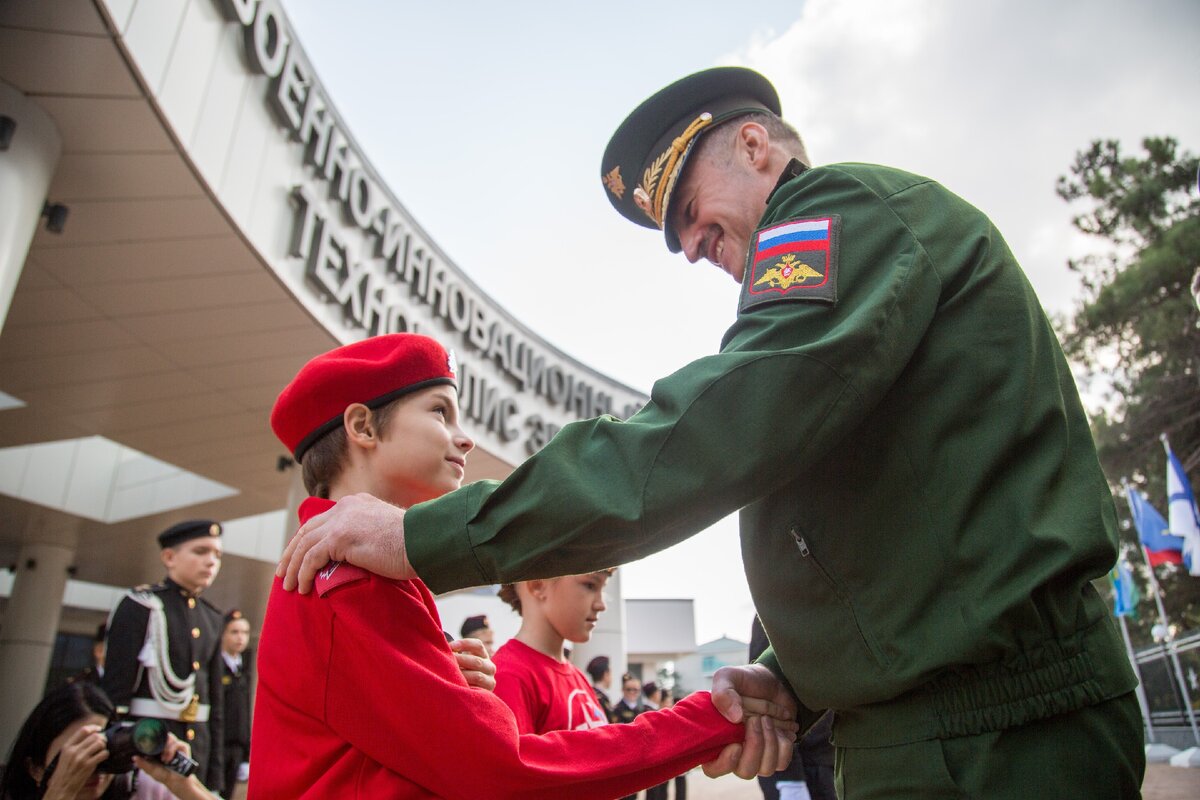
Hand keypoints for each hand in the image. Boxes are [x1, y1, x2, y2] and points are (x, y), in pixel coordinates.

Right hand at [41, 724, 107, 799]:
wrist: (62, 787)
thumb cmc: (64, 772)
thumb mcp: (65, 756)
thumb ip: (75, 746)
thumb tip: (90, 735)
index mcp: (67, 747)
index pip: (83, 730)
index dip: (94, 728)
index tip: (99, 729)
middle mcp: (74, 750)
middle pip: (94, 736)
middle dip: (102, 738)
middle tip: (103, 742)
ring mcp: (81, 758)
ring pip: (100, 743)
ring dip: (104, 746)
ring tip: (102, 750)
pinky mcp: (88, 765)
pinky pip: (103, 754)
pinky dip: (106, 754)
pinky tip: (103, 757)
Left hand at [133, 735, 211, 799]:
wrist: (175, 780)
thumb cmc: (163, 774)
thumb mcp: (150, 769)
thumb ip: (142, 763)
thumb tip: (133, 757)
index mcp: (158, 748)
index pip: (155, 738)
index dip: (152, 738)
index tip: (147, 741)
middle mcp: (167, 745)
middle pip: (163, 735)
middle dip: (159, 742)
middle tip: (157, 751)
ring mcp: (175, 745)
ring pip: (170, 737)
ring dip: (165, 748)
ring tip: (163, 759)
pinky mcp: (183, 747)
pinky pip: (177, 743)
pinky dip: (171, 751)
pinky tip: (169, 759)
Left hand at [277, 493, 412, 592]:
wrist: (423, 542)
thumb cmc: (413, 544)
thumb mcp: (385, 532)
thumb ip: (367, 536)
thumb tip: (357, 555)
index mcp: (356, 504)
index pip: (321, 521)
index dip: (305, 540)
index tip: (297, 557)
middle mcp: (345, 508)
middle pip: (307, 530)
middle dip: (291, 552)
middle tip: (283, 572)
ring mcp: (341, 521)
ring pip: (304, 545)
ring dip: (293, 567)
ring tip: (289, 585)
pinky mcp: (340, 538)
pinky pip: (311, 558)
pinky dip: (304, 573)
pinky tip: (304, 587)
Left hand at [450, 637, 495, 690]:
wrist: (472, 695)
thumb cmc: (462, 673)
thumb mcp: (463, 662)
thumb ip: (456, 653)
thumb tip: (442, 644)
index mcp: (484, 656)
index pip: (478, 645)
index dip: (464, 644)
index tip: (450, 646)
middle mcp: (490, 667)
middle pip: (477, 661)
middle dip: (460, 660)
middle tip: (446, 661)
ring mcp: (490, 681)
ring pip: (478, 676)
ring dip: (462, 675)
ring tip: (450, 675)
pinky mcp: (487, 693)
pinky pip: (476, 690)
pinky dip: (466, 687)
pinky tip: (456, 686)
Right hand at [702, 664, 797, 778]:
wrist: (773, 680)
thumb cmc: (745, 681)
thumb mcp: (727, 677)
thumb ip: (722, 693)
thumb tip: (735, 718)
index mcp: (716, 739)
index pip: (713, 769)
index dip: (725, 763)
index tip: (736, 744)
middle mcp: (736, 753)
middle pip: (745, 771)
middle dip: (754, 746)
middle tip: (757, 719)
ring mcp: (757, 756)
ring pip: (766, 769)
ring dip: (770, 741)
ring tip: (768, 718)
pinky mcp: (776, 754)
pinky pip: (782, 762)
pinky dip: (784, 742)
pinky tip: (780, 726)